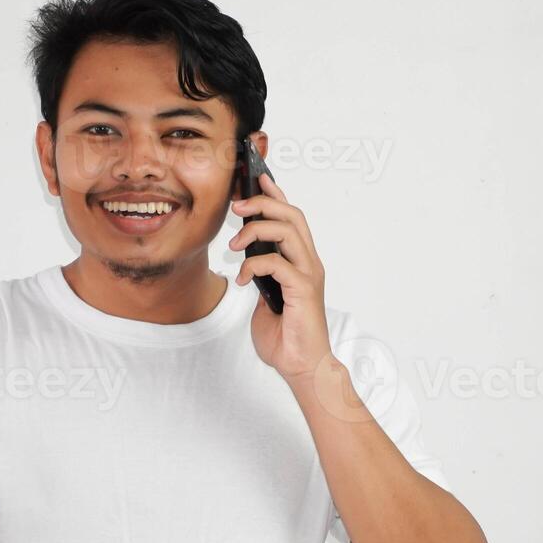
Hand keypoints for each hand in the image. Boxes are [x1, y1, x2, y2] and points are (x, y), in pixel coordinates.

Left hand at [228, 172, 333, 379]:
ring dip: (256, 230)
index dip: (276, 194)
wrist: (301, 366)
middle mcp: (309, 262)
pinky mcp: (302, 289)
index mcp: (301, 261)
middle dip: (263, 202)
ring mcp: (308, 275)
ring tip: (234, 245)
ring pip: (288, 231)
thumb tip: (247, 261)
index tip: (257, 177)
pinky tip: (242, 280)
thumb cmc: (286, 336)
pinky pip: (277, 263)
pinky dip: (254, 265)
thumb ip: (261, 276)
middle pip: (292, 215)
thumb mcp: (266, 297)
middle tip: (236, 206)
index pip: (292, 218)